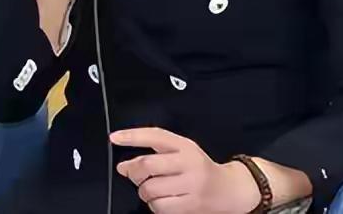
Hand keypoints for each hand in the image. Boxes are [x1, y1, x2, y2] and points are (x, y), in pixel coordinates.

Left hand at [110, 127, 259, 213]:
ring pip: (151, 188)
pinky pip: (160, 207)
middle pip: (148, 165)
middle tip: (132, 174)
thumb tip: (124, 166)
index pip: (155, 135)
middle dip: (133, 171)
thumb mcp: (182, 152)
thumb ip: (154, 153)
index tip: (114, 138)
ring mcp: (191, 184)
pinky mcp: (191, 205)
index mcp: (185, 145)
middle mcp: (189, 162)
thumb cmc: (199, 169)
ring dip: (144, 191)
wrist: (228, 190)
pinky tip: (161, 200)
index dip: (132, 136)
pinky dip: (154, 205)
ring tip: (151, 189)